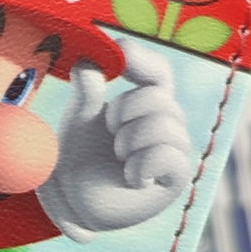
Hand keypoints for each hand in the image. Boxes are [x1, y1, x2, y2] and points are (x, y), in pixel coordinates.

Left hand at [38, 39, 190, 241]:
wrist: (75, 201)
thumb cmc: (80, 156)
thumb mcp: (79, 120)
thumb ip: (86, 92)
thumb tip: (87, 63)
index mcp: (146, 102)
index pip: (158, 72)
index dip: (143, 59)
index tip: (120, 50)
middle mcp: (167, 121)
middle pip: (157, 98)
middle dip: (123, 114)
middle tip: (110, 135)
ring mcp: (175, 149)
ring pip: (164, 125)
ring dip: (129, 141)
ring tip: (119, 158)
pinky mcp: (175, 177)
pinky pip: (169, 156)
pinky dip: (142, 166)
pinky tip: (130, 177)